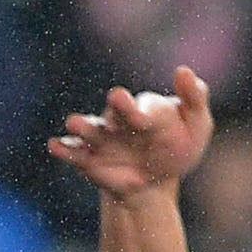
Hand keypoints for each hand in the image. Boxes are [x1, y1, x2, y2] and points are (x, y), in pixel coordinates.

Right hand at [50, 67, 215, 198]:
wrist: (156, 180)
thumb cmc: (179, 145)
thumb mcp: (197, 124)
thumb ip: (194, 97)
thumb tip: (184, 70)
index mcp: (145, 110)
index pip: (139, 107)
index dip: (135, 109)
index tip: (134, 112)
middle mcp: (120, 120)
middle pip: (114, 112)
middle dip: (115, 109)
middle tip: (114, 100)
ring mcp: (103, 139)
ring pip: (91, 130)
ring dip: (82, 126)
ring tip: (73, 124)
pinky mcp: (90, 159)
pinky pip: (75, 152)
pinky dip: (65, 149)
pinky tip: (55, 146)